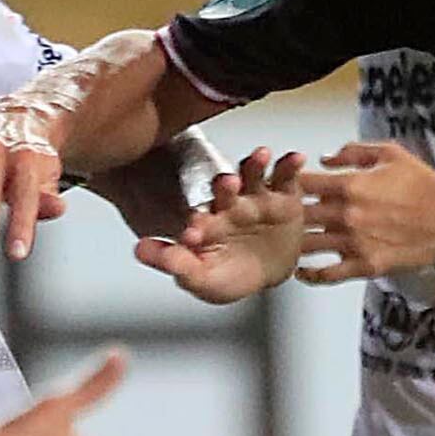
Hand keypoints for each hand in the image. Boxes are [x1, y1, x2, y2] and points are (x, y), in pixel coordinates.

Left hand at [135, 148, 307, 302]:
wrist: (270, 273)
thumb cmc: (231, 275)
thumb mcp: (203, 279)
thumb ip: (174, 264)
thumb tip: (139, 249)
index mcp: (206, 222)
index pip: (197, 218)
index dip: (196, 224)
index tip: (194, 233)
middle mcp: (228, 204)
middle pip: (224, 188)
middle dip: (225, 186)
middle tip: (227, 184)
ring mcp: (255, 197)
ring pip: (253, 174)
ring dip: (255, 164)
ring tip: (260, 157)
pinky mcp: (283, 195)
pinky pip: (286, 176)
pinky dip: (290, 165)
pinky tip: (295, 158)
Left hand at [292, 140, 434, 283]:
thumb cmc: (423, 186)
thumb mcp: (389, 153)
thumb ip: (353, 152)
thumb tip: (325, 159)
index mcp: (349, 186)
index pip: (301, 184)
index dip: (288, 185)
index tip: (284, 188)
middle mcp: (346, 215)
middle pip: (298, 216)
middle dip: (285, 216)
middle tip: (280, 217)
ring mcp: (354, 243)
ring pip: (306, 246)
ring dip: (293, 244)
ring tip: (286, 243)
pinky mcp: (365, 265)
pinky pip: (327, 274)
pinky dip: (310, 274)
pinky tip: (302, 271)